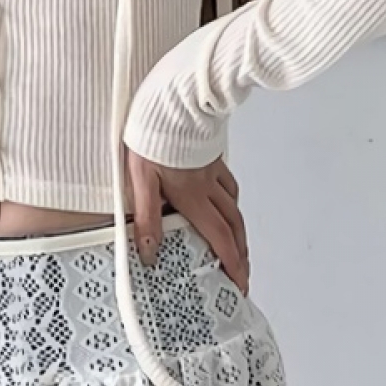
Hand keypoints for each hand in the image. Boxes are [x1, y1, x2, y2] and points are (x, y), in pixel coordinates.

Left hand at [126, 149, 249, 293]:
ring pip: (233, 205)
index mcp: (192, 197)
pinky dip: (231, 199)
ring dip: (238, 229)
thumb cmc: (153, 138)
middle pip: (232, 227)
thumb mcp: (141, 180)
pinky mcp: (210, 155)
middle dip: (240, 253)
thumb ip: (147, 217)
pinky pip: (228, 183)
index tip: (240, 283)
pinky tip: (226, 199)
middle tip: (243, 272)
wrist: (171, 102)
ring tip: (238, 245)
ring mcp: (211, 170)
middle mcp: (207, 186)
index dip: (231, 263)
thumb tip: (149, 252)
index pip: (218, 238)